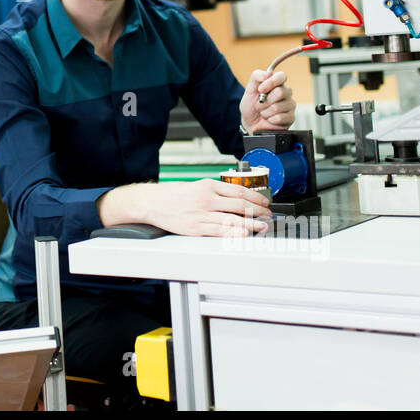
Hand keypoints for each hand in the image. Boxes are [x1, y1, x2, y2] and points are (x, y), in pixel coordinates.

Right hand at [99, 179, 270, 236]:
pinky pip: (219, 231)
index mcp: (207, 185)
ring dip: (251, 224)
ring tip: (263, 226)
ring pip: (233, 219)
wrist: (151, 202)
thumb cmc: (171, 195)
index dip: (256, 197)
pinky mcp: (195, 228)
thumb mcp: (195, 186)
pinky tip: (244, 233)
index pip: (238, 190)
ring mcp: (201, 214)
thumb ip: (214, 192)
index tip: (265, 202)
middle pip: (240, 205)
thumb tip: (236, 199)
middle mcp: (206, 198)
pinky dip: (234, 232)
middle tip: (268, 215)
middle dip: (258, 211)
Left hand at [240, 69, 295, 131]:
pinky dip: (269, 119)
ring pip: (277, 107)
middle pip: (280, 92)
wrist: (250, 123)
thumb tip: (269, 73)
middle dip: (265, 101)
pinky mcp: (291, 118)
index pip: (281, 76)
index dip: (271, 82)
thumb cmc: (251, 106)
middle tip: (260, 104)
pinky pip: (279, 118)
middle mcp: (286, 93)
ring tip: (264, 112)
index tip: (260, 90)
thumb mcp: (249, 89)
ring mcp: (290, 105)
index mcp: (277, 83)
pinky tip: (269, 119)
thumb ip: (256, 77)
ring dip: (265, 111)